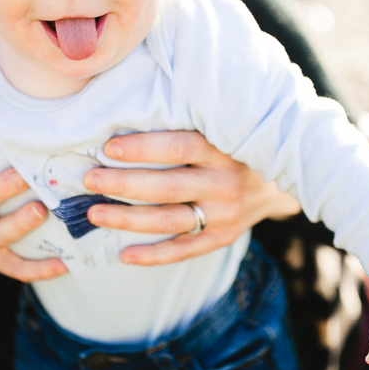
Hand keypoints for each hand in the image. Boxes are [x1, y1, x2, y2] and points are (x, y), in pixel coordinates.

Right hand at [0, 127, 62, 281]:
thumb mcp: (2, 158)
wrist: (0, 223)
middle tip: (22, 175)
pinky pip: (14, 266)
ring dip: (16, 223)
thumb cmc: (9, 175)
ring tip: (41, 211)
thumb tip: (48, 105)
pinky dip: (37, 268)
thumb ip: (14, 138)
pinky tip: (63, 264)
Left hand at [80, 130, 301, 265]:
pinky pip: (185, 250)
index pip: (178, 147)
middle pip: (168, 187)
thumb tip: (126, 114)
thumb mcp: (220, 128)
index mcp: (222, 148)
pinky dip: (154, 255)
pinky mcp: (224, 237)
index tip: (107, 148)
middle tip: (89, 180)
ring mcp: (226, 214)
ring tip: (95, 214)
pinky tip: (124, 255)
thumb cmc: (234, 147)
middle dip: (123, 184)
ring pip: (170, 220)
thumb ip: (185, 124)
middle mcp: (225, 182)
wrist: (279, 180)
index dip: (142, 148)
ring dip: (129, 220)